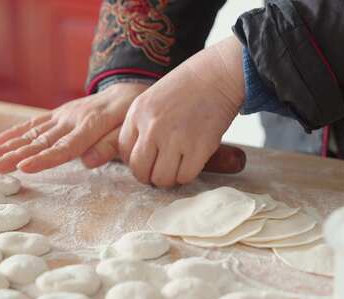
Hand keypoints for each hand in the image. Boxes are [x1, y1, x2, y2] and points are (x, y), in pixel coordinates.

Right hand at [0, 82, 148, 173]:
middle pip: (41, 141)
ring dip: (8, 146)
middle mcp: (72, 119)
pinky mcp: (59, 113)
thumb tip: (88, 162)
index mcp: (91, 126)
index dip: (44, 159)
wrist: (127, 89)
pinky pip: (34, 123)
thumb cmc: (129, 115)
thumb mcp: (128, 129)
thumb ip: (110, 145)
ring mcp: (63, 115)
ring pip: (32, 133)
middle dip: (15, 155)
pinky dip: (15, 132)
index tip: (23, 167)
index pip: (65, 147)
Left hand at [119, 36, 244, 186]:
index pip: (124, 152)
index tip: (148, 161)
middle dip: (150, 176)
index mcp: (137, 113)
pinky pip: (185, 176)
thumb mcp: (153, 99)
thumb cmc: (188, 86)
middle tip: (161, 172)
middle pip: (140, 170)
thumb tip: (142, 157)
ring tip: (177, 168)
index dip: (136, 162)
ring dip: (169, 179)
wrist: (218, 74)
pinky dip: (187, 176)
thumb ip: (143, 124)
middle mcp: (152, 127)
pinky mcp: (198, 147)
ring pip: (162, 178)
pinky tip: (191, 163)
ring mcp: (175, 138)